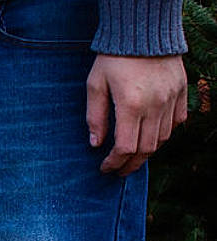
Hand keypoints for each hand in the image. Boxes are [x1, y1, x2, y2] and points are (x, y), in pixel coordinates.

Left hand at [86, 54, 186, 175]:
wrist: (144, 32)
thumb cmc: (114, 58)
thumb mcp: (95, 85)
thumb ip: (95, 117)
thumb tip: (96, 144)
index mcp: (131, 105)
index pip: (125, 147)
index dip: (114, 163)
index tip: (105, 168)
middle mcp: (155, 105)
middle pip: (146, 149)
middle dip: (131, 164)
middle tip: (119, 170)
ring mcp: (171, 99)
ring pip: (163, 138)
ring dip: (147, 152)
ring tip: (132, 157)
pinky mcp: (182, 92)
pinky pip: (177, 122)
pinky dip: (165, 134)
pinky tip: (151, 137)